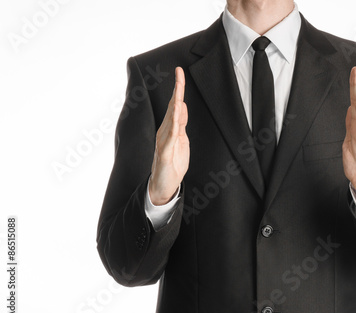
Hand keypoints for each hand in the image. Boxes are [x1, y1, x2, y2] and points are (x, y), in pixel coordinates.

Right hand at [149, 67, 189, 204]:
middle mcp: (165, 131)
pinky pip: (170, 135)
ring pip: (171, 118)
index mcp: (170, 128)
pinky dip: (173, 123)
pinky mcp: (165, 152)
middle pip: (172, 107)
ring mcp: (164, 141)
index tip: (180, 73)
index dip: (178, 89)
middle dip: (177, 90)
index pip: (175, 105)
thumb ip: (181, 124)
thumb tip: (182, 105)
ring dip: (175, 102)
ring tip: (179, 88)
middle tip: (179, 72)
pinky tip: (176, 112)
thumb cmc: (173, 164)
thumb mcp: (182, 141)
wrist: (163, 185)